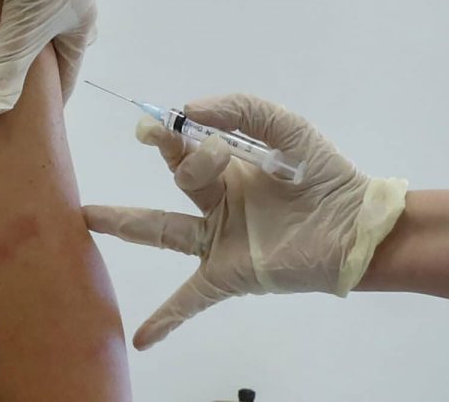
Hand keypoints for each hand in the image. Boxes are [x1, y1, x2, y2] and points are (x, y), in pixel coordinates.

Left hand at [0, 0, 102, 116]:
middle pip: (45, 55)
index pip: (63, 79)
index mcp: (79, 30)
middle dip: (23, 76)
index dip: (44, 103)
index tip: (20, 125)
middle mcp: (69, 13)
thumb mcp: (25, 27)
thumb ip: (6, 68)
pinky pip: (11, 7)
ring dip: (7, 45)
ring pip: (26, 30)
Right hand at [84, 93, 407, 348]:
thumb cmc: (327, 176)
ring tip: (88, 217)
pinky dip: (166, 318)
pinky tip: (142, 338)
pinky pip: (191, 297)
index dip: (177, 130)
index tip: (172, 120)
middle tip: (144, 133)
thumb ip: (242, 110)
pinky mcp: (230, 273)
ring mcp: (220, 240)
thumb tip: (190, 110)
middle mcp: (218, 203)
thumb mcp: (287, 128)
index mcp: (230, 169)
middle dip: (159, 152)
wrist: (360, 227)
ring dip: (126, 223)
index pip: (190, 146)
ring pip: (164, 229)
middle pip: (177, 178)